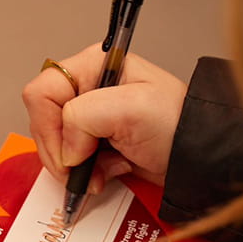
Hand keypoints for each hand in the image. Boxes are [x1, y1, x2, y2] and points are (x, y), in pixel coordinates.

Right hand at [22, 44, 185, 191]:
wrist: (199, 157)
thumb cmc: (178, 124)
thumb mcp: (131, 108)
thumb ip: (83, 118)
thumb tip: (65, 149)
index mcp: (92, 67)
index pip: (43, 92)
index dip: (49, 126)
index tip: (71, 153)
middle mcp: (87, 89)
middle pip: (43, 120)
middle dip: (60, 151)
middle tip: (79, 169)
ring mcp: (90, 117)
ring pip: (55, 144)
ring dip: (74, 166)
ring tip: (99, 172)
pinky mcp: (94, 141)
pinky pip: (70, 160)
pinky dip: (84, 174)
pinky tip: (106, 172)